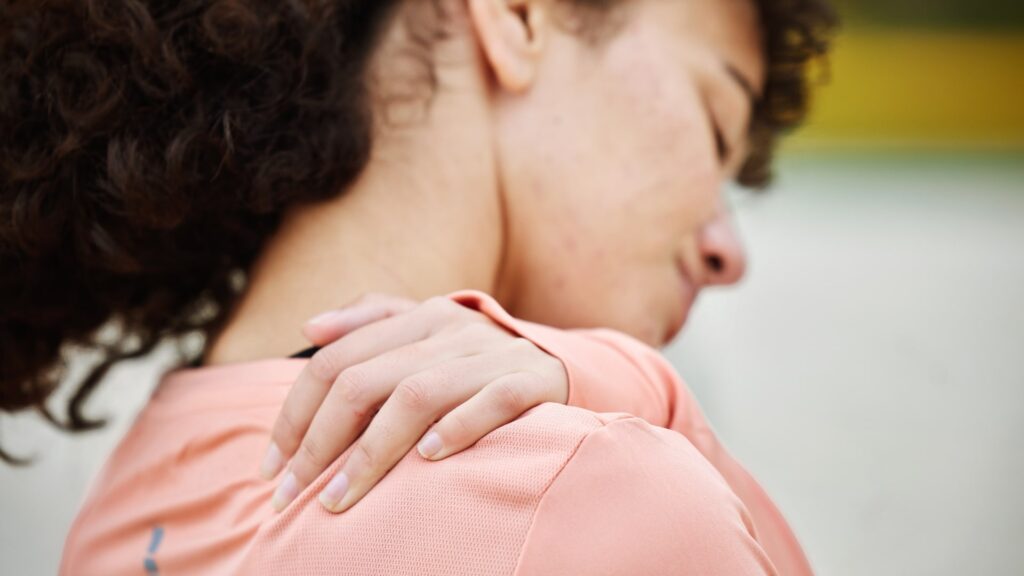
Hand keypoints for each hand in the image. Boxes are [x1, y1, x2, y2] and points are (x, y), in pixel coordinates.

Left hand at [258, 292, 569, 513]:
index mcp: (417, 316)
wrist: (559, 361)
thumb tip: (309, 328)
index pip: (336, 361)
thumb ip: (369, 320)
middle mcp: (450, 330)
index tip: (272, 465)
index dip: (296, 414)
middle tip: (290, 493)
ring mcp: (491, 354)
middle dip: (318, 443)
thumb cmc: (474, 356)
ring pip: (417, 396)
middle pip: (365, 382)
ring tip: (337, 498)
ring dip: (371, 453)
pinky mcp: (531, 381)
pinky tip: (428, 459)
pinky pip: (492, 401)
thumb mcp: (425, 328)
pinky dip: (459, 427)